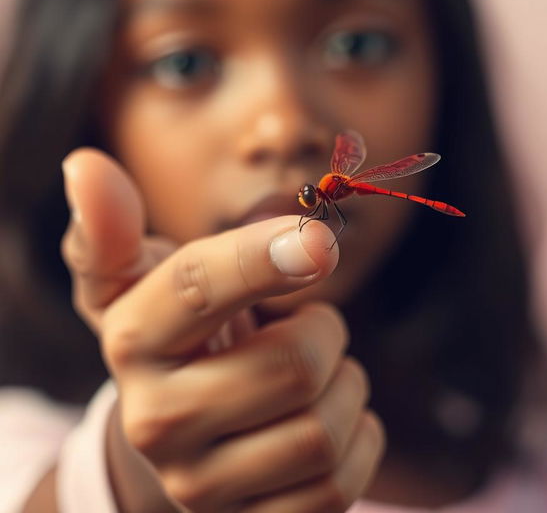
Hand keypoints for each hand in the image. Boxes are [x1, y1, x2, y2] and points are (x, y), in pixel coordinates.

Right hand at [61, 148, 384, 512]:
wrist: (185, 434)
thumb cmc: (181, 339)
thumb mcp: (146, 283)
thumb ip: (116, 231)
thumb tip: (85, 167)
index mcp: (134, 340)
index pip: (198, 287)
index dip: (262, 257)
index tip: (318, 242)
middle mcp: (157, 422)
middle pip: (292, 364)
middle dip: (323, 330)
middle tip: (302, 326)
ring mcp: (203, 489)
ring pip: (325, 428)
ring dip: (343, 383)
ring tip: (310, 375)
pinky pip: (342, 483)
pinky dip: (358, 436)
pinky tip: (327, 419)